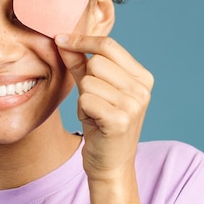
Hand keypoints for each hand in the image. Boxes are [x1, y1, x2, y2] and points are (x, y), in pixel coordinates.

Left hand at [55, 33, 153, 180]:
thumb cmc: (101, 125)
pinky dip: (83, 110)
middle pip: (97, 62)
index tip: (61, 38)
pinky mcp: (120, 120)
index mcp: (142, 77)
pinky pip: (86, 100)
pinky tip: (94, 122)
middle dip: (85, 80)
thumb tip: (62, 38)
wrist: (110, 164)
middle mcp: (142, 89)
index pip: (109, 45)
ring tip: (94, 113)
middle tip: (93, 101)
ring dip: (84, 98)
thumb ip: (80, 64)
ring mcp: (134, 104)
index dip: (82, 41)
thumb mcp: (93, 90)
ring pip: (88, 82)